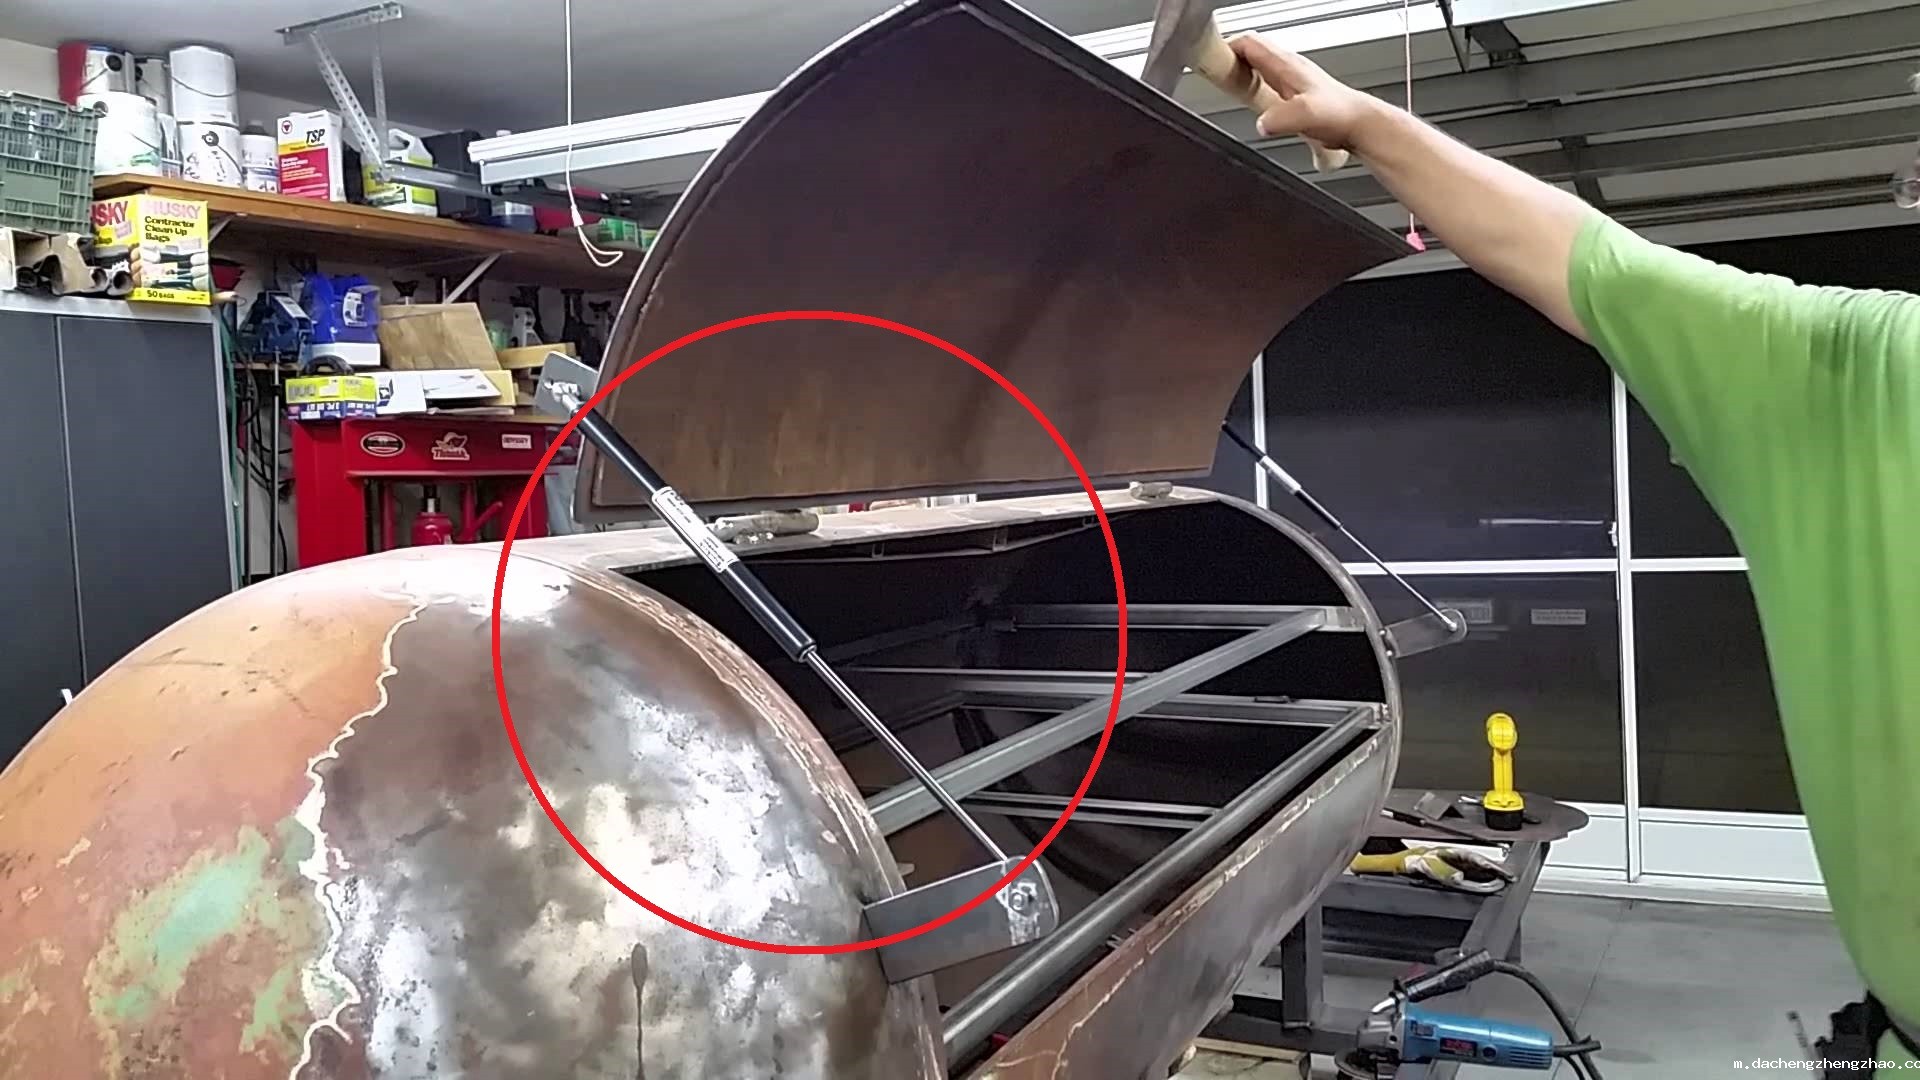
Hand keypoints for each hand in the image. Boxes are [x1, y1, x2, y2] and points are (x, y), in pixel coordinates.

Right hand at [1229, 34, 1380, 151]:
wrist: (1359, 124)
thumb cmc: (1340, 114)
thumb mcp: (1306, 116)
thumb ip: (1280, 118)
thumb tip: (1260, 123)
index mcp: (1286, 65)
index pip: (1249, 43)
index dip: (1227, 48)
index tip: (1210, 59)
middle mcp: (1288, 67)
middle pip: (1250, 51)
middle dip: (1229, 60)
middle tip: (1215, 75)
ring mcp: (1291, 79)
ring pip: (1258, 65)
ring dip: (1241, 73)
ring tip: (1228, 87)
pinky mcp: (1294, 92)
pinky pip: (1266, 82)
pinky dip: (1253, 88)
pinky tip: (1253, 104)